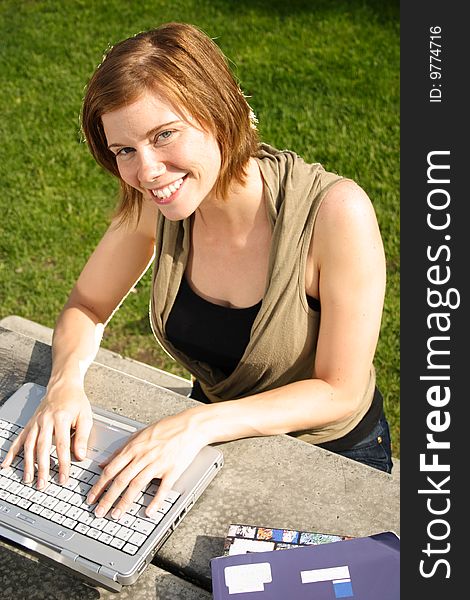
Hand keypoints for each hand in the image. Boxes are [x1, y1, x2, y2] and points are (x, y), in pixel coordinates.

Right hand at [1, 381, 92, 488]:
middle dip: (42, 468)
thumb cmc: (76, 401)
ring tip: (28, 479)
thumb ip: (83, 437)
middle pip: (42, 448)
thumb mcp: (86, 416)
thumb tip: (80, 456)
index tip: (63, 478)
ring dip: (28, 464)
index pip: (62, 445)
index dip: (63, 463)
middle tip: (43, 484)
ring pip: (29, 445)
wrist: (63, 385)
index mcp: (61, 418)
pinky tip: (7, 463)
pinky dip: (12, 452)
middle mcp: (45, 420)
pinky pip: (19, 438)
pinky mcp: (30, 423)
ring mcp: (35, 422)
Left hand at [87, 410, 206, 519]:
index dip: (99, 485)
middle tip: (99, 512)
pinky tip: (149, 512)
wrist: (189, 426)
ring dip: (125, 502)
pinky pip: (162, 488)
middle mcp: (143, 456)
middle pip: (121, 480)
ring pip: (137, 485)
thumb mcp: (139, 434)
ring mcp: (158, 464)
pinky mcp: (172, 470)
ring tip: (116, 514)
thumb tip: (104, 462)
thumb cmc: (166, 429)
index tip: (91, 498)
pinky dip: (155, 501)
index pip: (111, 469)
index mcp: (133, 448)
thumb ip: (120, 450)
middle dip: (107, 498)